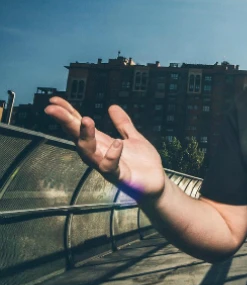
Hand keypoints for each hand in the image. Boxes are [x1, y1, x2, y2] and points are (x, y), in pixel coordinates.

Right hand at [45, 97, 165, 202]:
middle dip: (66, 123)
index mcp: (102, 144)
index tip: (54, 100)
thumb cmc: (142, 163)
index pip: (80, 127)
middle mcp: (100, 155)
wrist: (156, 184)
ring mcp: (108, 167)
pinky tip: (116, 143)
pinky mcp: (120, 177)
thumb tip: (112, 106)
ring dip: (85, 137)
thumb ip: (123, 124)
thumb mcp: (134, 138)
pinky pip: (110, 168)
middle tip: (52, 109)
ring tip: (85, 120)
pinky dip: (112, 155)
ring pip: (89, 154)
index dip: (68, 113)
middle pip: (77, 138)